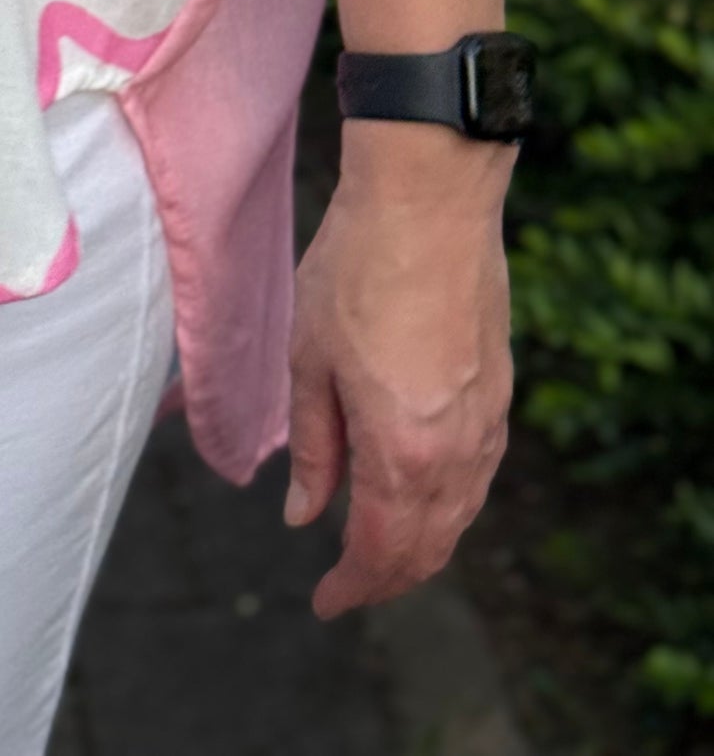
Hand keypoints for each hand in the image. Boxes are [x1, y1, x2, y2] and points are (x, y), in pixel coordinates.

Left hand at [285, 122, 514, 617]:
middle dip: (387, 578)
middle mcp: (454, 451)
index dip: (351, 586)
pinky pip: (476, 476)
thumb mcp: (310, 358)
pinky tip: (419, 495)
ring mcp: (485, 423)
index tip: (323, 601)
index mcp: (400, 450)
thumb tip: (303, 514)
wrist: (428, 200)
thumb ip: (312, 445)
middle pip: (427, 547)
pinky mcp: (498, 393)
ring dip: (421, 546)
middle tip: (346, 586)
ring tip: (377, 551)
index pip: (379, 549)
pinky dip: (448, 505)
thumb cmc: (356, 269)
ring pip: (458, 516)